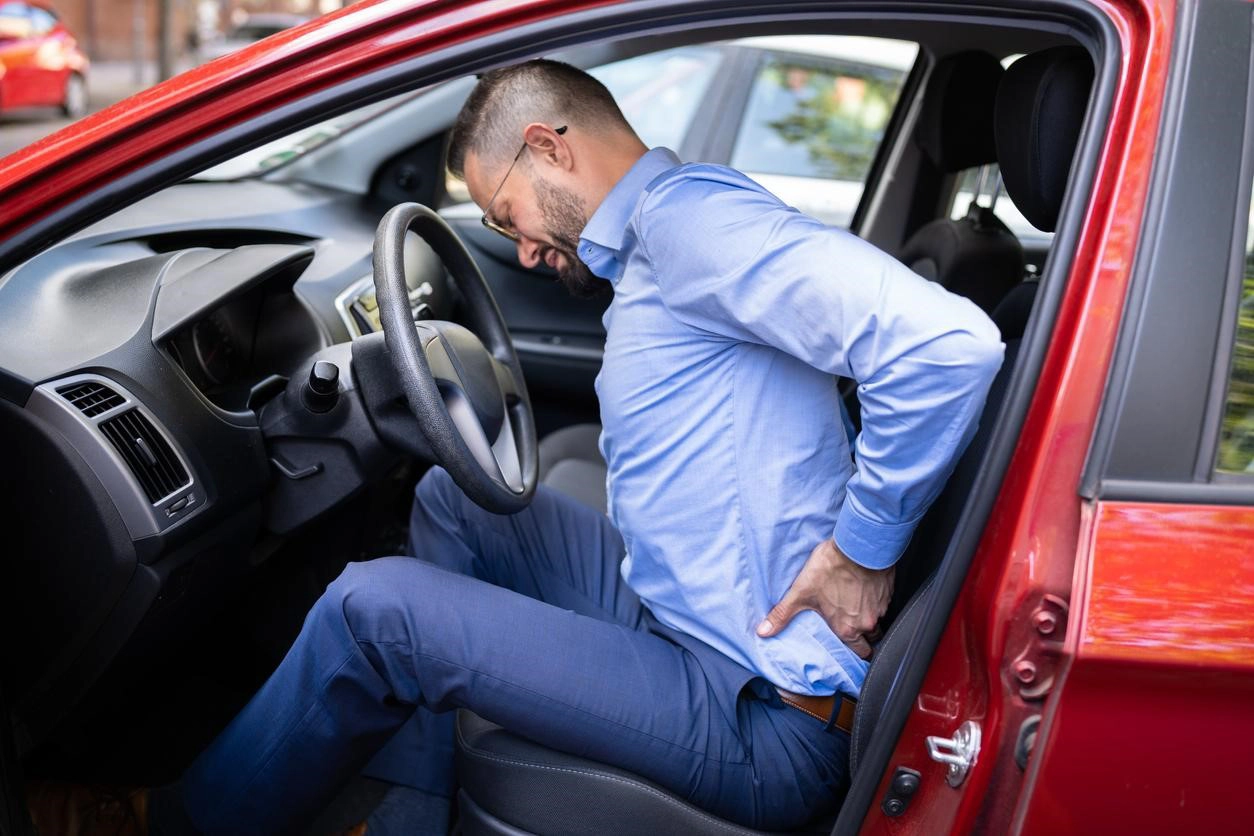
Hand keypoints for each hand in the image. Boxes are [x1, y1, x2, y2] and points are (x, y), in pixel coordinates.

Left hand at [756, 539, 894, 658]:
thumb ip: (782, 614)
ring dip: (869, 618)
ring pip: (878, 622)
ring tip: (855, 608)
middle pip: (871, 640)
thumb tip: (764, 631)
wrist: (858, 545)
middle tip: (853, 629)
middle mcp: (867, 622)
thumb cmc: (831, 567)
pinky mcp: (887, 592)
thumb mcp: (801, 592)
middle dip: (865, 639)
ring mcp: (881, 607)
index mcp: (848, 628)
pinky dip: (875, 601)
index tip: (849, 648)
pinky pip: (884, 604)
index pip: (859, 653)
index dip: (855, 653)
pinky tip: (863, 591)